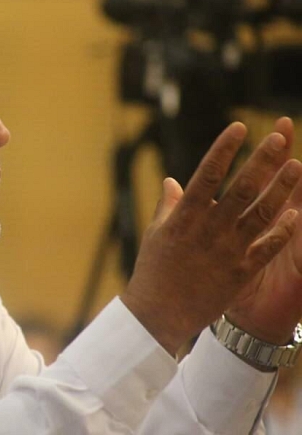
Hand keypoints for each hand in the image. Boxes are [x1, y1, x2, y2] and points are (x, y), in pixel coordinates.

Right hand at [121, 119, 301, 354]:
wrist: (158, 313)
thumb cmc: (153, 271)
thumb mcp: (155, 234)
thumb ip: (168, 205)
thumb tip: (172, 181)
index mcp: (184, 216)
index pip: (208, 174)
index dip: (224, 149)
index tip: (238, 127)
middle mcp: (208, 229)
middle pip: (241, 188)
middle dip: (261, 161)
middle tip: (278, 138)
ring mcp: (227, 251)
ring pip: (261, 214)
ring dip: (281, 189)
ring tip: (296, 165)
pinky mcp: (240, 272)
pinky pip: (266, 248)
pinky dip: (282, 230)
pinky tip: (297, 213)